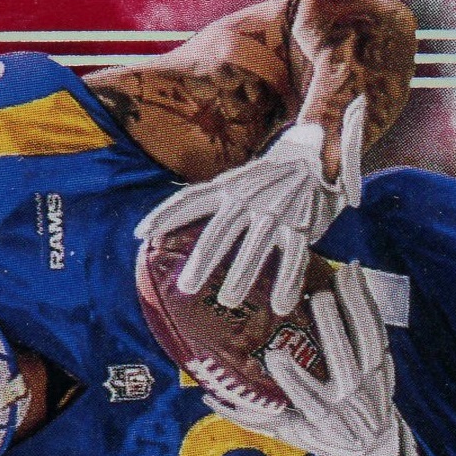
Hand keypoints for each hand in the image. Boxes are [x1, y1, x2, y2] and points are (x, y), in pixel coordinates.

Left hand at [135, 96, 366, 318]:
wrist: (314, 149)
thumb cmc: (267, 180)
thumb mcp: (235, 184)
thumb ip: (210, 203)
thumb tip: (167, 232)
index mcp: (227, 187)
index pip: (190, 199)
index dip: (165, 215)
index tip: (141, 235)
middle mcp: (248, 198)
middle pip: (221, 230)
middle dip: (203, 259)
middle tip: (186, 287)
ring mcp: (276, 212)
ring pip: (256, 245)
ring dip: (243, 273)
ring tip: (229, 300)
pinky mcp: (303, 225)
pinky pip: (295, 257)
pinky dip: (287, 281)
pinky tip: (280, 305)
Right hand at [193, 261, 426, 455]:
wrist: (368, 446)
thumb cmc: (314, 434)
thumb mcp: (283, 432)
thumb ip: (248, 415)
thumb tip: (208, 394)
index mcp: (323, 422)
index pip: (308, 401)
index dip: (294, 379)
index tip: (274, 356)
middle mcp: (351, 404)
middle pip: (346, 368)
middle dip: (334, 333)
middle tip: (318, 300)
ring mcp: (373, 385)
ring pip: (367, 344)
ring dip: (355, 308)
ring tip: (340, 274)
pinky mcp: (385, 366)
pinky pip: (378, 332)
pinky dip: (367, 303)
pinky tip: (353, 276)